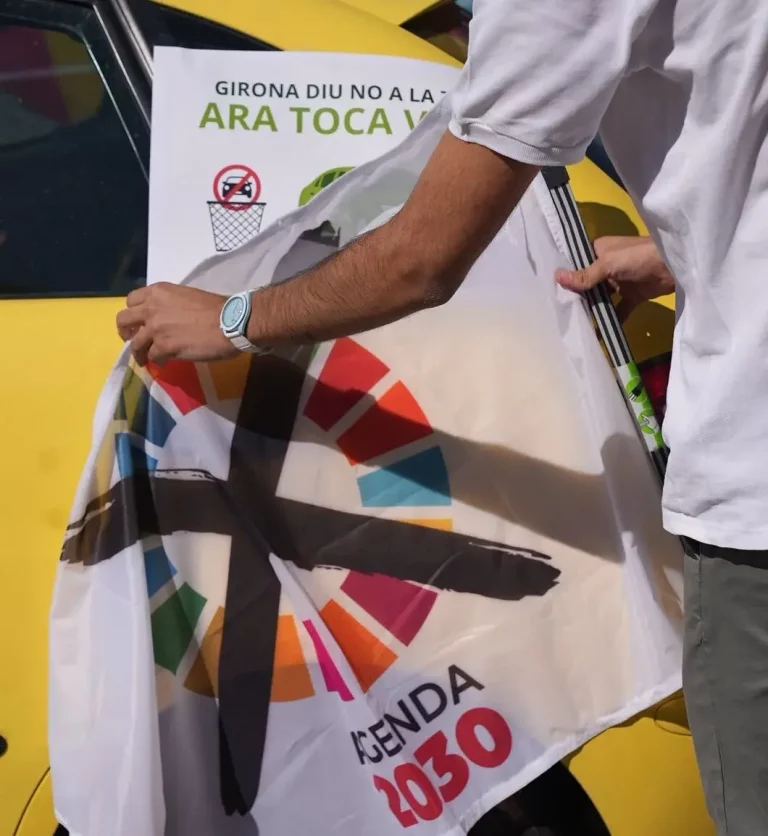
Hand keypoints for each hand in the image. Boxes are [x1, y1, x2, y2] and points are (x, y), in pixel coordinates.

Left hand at [116, 283, 235, 365]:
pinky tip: (164, 363)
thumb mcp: (187, 297)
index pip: (131, 300)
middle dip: (126, 331)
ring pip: (135, 344)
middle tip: (133, 339)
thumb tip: (169, 320)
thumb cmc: (216, 308)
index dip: (133, 312)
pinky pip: (152, 357)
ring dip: (139, 352)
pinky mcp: (163, 347)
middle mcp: (151, 308)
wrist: (230, 322)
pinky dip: (156, 361)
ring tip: (145, 359)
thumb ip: (170, 305)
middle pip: (123, 320)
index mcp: (158, 292)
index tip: (139, 321)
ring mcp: (155, 329)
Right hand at [555, 235, 674, 321]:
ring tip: (572, 322)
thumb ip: (585, 276)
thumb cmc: (638, 256)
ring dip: (590, 308)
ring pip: (600, 297)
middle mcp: (606, 265)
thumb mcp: (608, 264)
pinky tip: (598, 334)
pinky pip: (618, 310)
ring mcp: (619, 281)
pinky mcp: (632, 296)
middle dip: (575, 295)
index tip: (547, 287)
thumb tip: (556, 278)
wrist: (674, 265)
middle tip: (555, 309)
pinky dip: (611, 320)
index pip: (577, 261)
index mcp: (599, 250)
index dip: (565, 273)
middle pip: (586, 282)